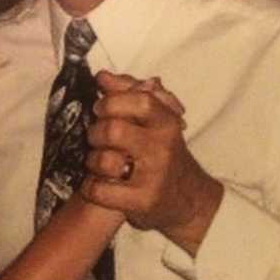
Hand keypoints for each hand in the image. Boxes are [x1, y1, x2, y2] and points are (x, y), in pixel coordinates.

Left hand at [82, 72, 222, 255]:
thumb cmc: (164, 153)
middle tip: (95, 138)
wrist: (188, 200)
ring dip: (91, 161)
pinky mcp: (142, 202)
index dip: (112, 102)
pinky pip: (100, 190)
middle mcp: (162, 148)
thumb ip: (129, 93)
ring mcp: (153, 177)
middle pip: (114, 131)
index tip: (101, 108)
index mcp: (166, 123)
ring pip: (103, 161)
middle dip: (95, 133)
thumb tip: (102, 76)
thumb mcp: (156, 120)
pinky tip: (95, 183)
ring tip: (96, 162)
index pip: (140, 101)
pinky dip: (90, 186)